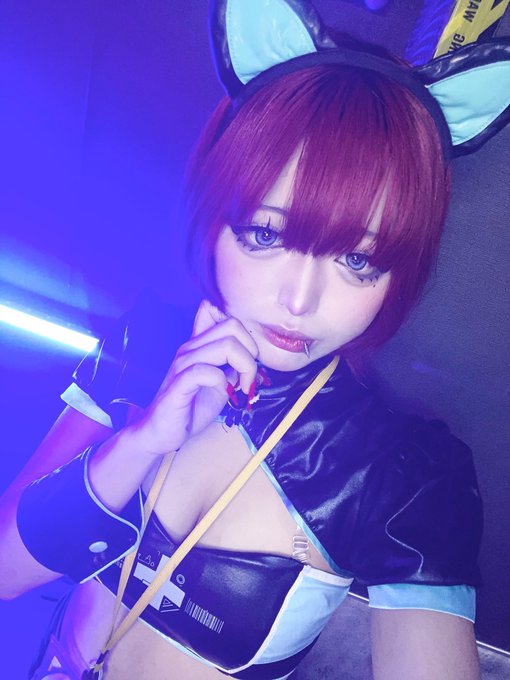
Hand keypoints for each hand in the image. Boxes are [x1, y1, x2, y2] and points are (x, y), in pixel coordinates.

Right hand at [128, 300, 258, 454]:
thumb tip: (253, 359)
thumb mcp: (219, 383)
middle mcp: (190, 348)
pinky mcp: (179, 383)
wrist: (160, 432)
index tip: (250, 359)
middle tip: (250, 375)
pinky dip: (223, 382)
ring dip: (244, 367)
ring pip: (226, 346)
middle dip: (251, 350)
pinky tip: (225, 394)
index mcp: (199, 345)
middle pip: (232, 326)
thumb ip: (232, 367)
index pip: (224, 317)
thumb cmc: (190, 407)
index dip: (247, 335)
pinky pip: (208, 371)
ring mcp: (183, 364)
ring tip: (243, 387)